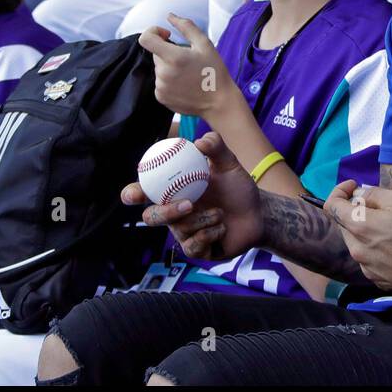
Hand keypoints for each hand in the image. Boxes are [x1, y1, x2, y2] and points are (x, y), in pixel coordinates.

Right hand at [128, 132, 263, 259]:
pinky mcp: (196, 250)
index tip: (134, 194)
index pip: (145, 193)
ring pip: (179, 230)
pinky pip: (192, 246)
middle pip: (151, 217)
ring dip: (203, 220)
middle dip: (165, 212)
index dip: (133, 194)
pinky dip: (210, 234)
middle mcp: (173, 213)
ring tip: (220, 213)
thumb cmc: (238, 187)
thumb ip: (216, 148)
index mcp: (173, 191)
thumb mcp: (229, 164)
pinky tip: (223, 227)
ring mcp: (183, 233)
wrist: (258, 212)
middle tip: (188, 204)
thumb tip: (200, 141)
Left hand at [137, 15, 232, 119]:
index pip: (145, 39)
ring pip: (158, 68)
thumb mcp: (205, 44)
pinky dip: (169, 80)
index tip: (166, 35)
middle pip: (156, 54)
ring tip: (187, 74)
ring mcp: (161, 87)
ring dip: (169, 66)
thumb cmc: (214, 71)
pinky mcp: (161, 97)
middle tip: (187, 59)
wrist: (219, 102)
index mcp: (173, 58)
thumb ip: (186, 26)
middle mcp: (163, 73)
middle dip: (168, 52)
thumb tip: (170, 16)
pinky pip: (160, 82)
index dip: (153, 32)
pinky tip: (184, 84)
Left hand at [324, 182, 391, 294]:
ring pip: (355, 243)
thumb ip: (373, 194)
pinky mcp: (376, 280)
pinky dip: (374, 248)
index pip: (331, 206)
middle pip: (344, 224)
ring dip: (364, 231)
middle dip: (354, 211)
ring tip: (388, 227)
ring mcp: (365, 268)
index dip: (339, 191)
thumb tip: (358, 195)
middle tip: (377, 205)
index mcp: (359, 227)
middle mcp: (356, 250)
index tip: (354, 187)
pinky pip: (367, 258)